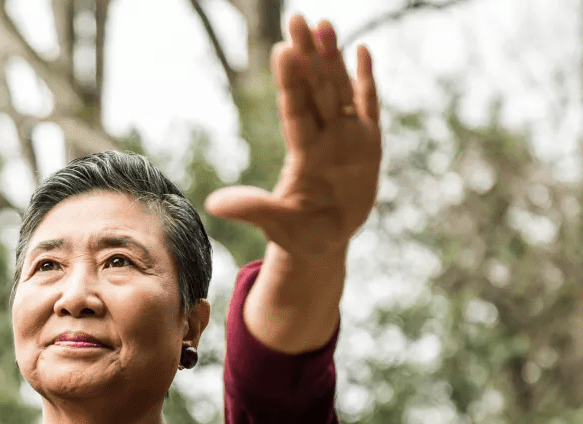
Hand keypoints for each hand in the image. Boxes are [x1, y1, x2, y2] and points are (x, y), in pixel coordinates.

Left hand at [205, 16, 381, 256]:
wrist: (324, 242)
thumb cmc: (298, 233)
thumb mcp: (276, 224)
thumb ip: (252, 209)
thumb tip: (214, 205)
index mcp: (304, 154)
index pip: (295, 109)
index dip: (291, 81)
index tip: (282, 50)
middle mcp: (324, 138)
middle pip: (316, 89)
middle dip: (308, 55)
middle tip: (297, 18)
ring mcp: (347, 138)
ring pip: (339, 89)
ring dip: (333, 58)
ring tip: (324, 23)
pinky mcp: (369, 144)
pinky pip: (368, 106)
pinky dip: (366, 80)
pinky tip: (361, 50)